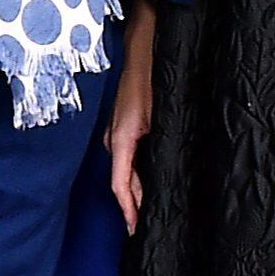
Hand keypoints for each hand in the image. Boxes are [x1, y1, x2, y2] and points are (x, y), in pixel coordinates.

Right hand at [104, 36, 156, 230]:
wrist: (143, 47)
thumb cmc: (152, 76)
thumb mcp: (160, 116)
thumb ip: (158, 146)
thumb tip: (160, 177)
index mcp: (121, 138)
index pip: (120, 184)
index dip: (128, 209)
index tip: (134, 228)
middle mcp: (114, 138)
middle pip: (122, 180)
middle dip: (133, 204)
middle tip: (145, 226)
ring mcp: (117, 132)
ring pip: (124, 169)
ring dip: (135, 189)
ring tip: (147, 210)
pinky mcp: (123, 126)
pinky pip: (127, 157)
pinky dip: (135, 173)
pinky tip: (148, 181)